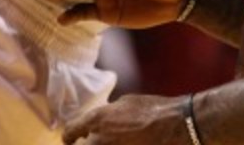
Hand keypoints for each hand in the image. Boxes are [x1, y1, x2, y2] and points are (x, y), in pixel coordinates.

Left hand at [62, 94, 187, 144]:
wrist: (174, 126)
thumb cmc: (152, 110)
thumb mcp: (126, 103)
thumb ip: (109, 113)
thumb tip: (104, 119)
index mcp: (98, 119)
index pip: (71, 131)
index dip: (69, 136)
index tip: (69, 140)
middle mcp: (101, 139)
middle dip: (89, 143)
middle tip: (92, 140)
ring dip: (105, 143)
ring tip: (117, 138)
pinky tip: (128, 142)